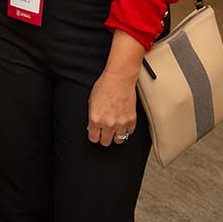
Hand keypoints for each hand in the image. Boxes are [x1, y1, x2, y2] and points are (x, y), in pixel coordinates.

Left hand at [87, 30, 143, 146]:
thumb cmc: (104, 86)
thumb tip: (92, 127)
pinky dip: (126, 130)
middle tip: (104, 132)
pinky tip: (123, 123)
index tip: (95, 133)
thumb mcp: (91, 102)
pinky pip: (129, 133)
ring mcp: (121, 123)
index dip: (94, 136)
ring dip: (115, 135)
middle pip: (105, 142)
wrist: (119, 79)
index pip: (93, 139)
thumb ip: (91, 117)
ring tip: (114, 128)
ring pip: (118, 140)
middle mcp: (108, 124)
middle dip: (104, 137)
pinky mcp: (131, 120)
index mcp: (95, 120)